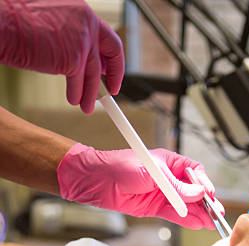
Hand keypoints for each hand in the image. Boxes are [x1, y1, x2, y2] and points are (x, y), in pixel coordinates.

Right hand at [0, 0, 123, 112]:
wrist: (5, 23)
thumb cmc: (20, 22)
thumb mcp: (55, 24)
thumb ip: (74, 37)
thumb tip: (85, 62)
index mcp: (82, 11)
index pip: (107, 37)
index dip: (112, 58)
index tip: (110, 71)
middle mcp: (86, 22)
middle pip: (109, 55)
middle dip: (113, 77)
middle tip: (110, 93)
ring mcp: (82, 41)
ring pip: (93, 74)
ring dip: (90, 94)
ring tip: (87, 107)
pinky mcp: (74, 60)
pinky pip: (79, 83)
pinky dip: (76, 95)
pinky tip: (73, 100)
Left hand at [57, 144, 216, 229]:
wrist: (96, 181)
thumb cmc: (120, 167)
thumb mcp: (151, 174)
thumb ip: (175, 186)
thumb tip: (198, 193)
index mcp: (170, 162)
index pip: (195, 172)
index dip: (204, 183)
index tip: (209, 194)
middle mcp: (169, 178)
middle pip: (194, 191)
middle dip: (206, 202)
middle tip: (216, 214)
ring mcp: (163, 194)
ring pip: (186, 205)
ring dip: (199, 214)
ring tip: (210, 223)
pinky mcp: (155, 207)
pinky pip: (174, 215)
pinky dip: (186, 220)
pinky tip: (197, 224)